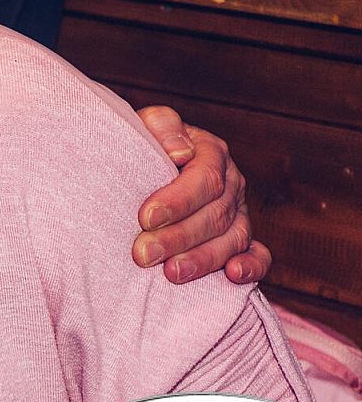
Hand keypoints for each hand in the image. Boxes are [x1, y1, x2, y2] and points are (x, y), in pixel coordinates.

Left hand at [132, 106, 271, 285]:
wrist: (144, 165)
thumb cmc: (143, 145)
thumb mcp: (146, 124)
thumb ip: (163, 125)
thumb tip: (181, 153)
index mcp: (212, 153)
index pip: (205, 178)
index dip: (177, 200)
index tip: (145, 217)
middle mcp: (232, 183)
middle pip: (215, 214)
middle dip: (178, 237)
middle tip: (143, 253)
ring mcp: (240, 213)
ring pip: (232, 239)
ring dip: (203, 259)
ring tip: (171, 273)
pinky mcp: (242, 239)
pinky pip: (258, 255)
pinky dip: (251, 267)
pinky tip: (232, 277)